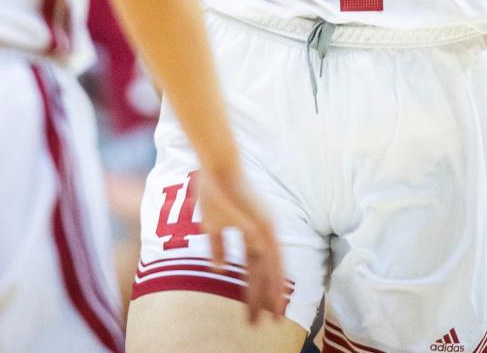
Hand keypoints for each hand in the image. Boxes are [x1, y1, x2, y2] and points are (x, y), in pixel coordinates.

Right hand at [196, 165, 286, 323]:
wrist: (217, 165)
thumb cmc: (213, 190)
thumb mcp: (212, 225)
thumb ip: (217, 247)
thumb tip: (219, 270)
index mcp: (254, 229)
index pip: (260, 265)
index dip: (259, 287)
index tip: (258, 309)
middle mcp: (265, 230)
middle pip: (269, 270)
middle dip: (266, 297)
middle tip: (268, 322)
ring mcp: (266, 227)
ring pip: (273, 269)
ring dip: (272, 294)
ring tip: (273, 318)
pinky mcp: (263, 226)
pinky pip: (271, 259)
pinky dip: (274, 280)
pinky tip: (272, 297)